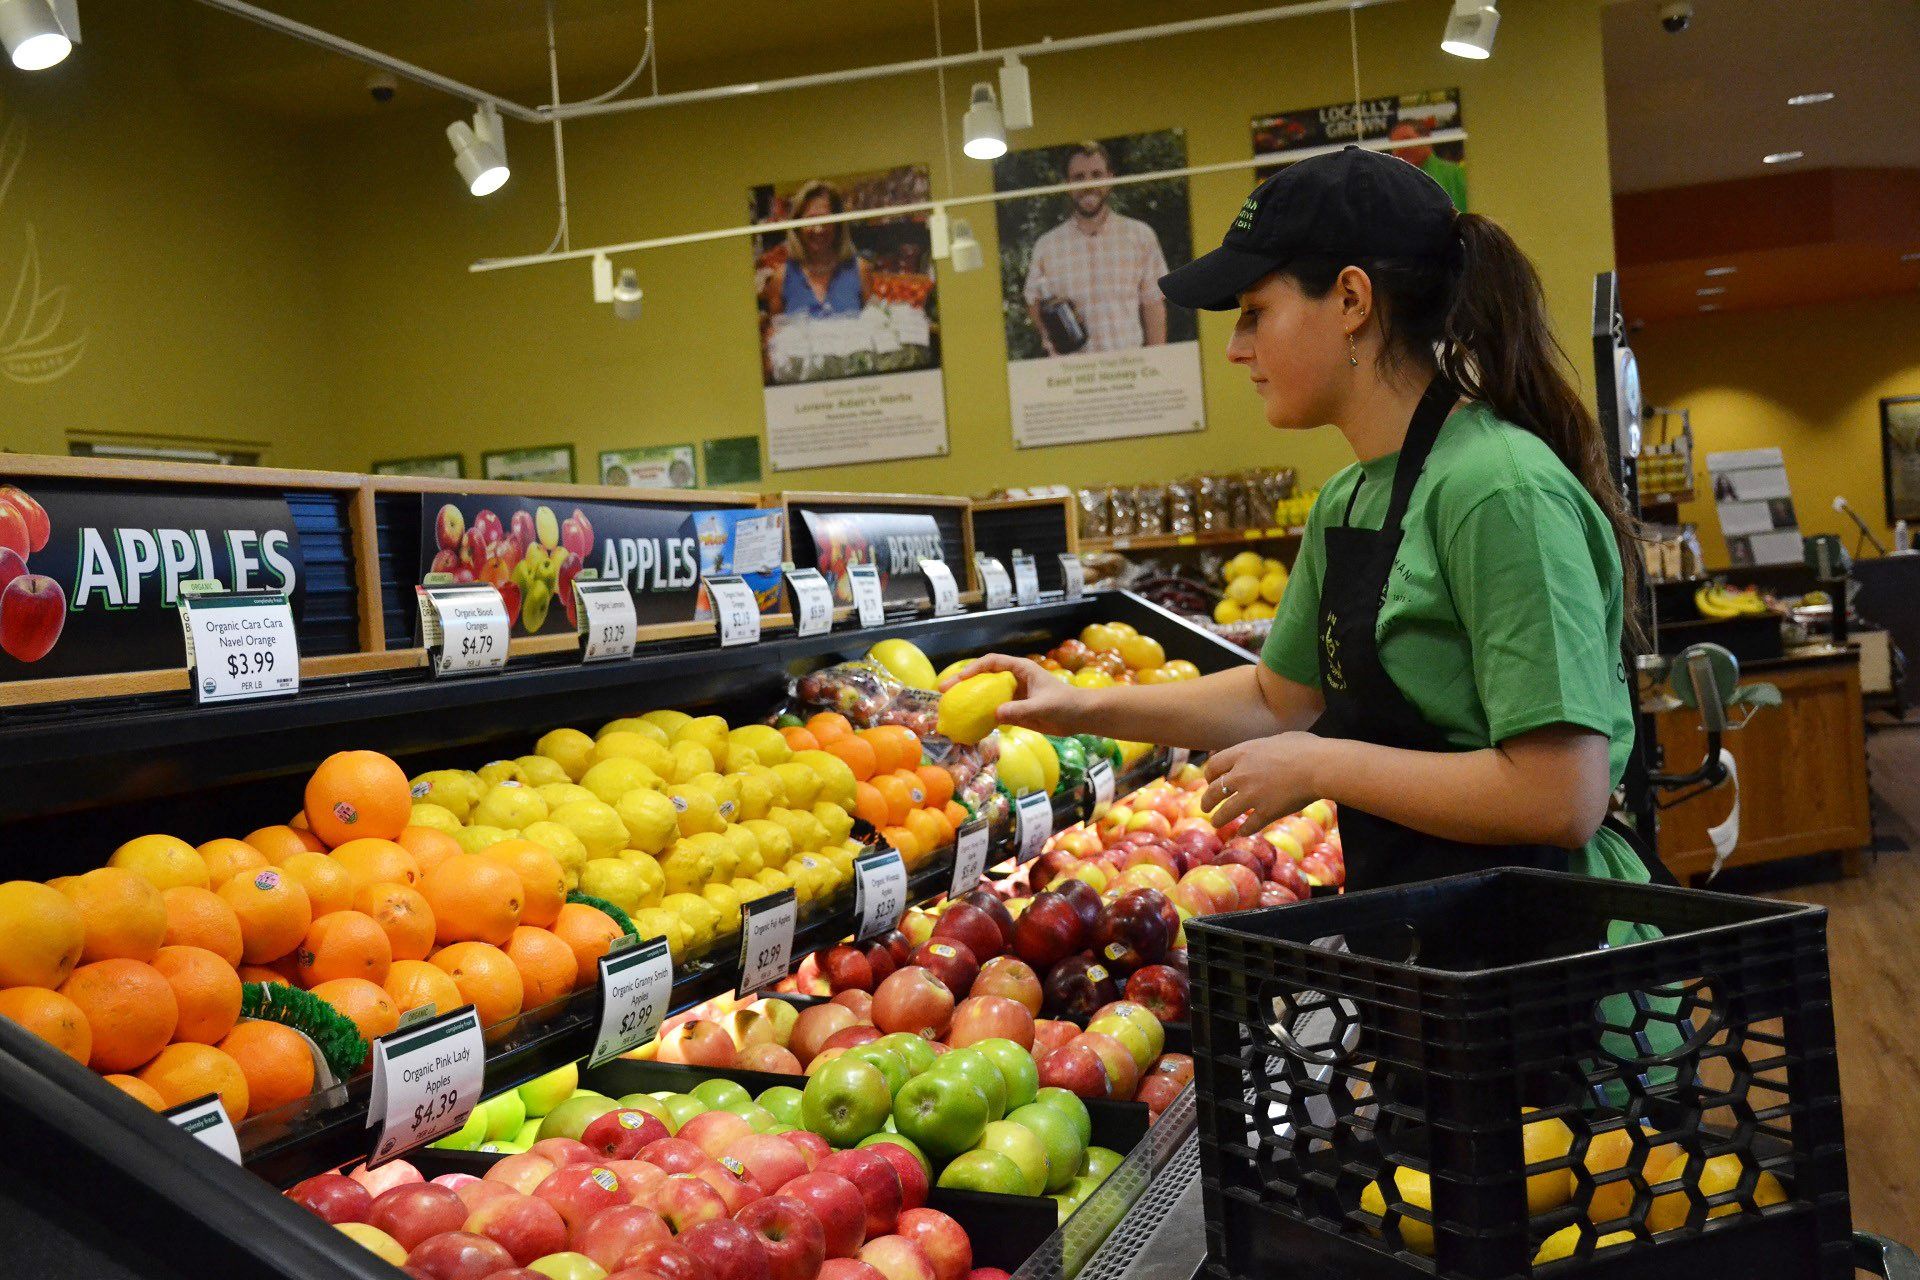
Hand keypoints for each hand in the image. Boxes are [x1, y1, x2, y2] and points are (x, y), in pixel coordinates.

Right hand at [940, 652, 1089, 736]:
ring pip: (986, 695)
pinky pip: (994, 712)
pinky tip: (969, 726)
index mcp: (1021, 670)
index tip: (960, 679)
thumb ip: (1020, 710)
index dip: (974, 668)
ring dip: (969, 701)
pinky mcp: (1016, 711)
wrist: (1081, 717)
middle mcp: (1014, 680)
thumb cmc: (1066, 704)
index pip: (992, 662)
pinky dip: (981, 717)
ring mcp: (1014, 696)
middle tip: (943, 692)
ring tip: (950, 709)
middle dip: (963, 683)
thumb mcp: (1043, 706)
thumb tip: (995, 714)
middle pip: (983, 678)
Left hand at [1201, 732, 1326, 833]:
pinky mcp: (1265, 812)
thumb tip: (1267, 750)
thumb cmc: (1306, 748)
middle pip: (1213, 791)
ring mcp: (1251, 795)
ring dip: (1219, 820)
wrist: (1319, 766)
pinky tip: (1242, 832)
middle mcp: (1241, 774)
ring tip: (1217, 824)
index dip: (1209, 775)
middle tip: (1206, 807)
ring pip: (1225, 812)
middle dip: (1207, 801)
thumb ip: (1265, 748)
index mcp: (1243, 753)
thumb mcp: (1278, 739)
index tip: (1211, 781)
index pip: (1214, 765)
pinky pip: (1248, 826)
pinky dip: (1244, 830)